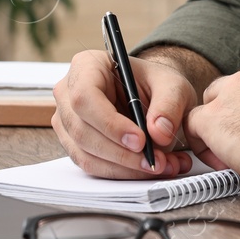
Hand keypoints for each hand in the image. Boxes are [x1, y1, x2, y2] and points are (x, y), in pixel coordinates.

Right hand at [51, 49, 196, 178]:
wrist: (150, 96)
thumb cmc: (153, 84)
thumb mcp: (172, 84)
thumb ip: (169, 104)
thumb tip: (159, 133)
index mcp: (86, 66)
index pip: (86, 96)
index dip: (110, 123)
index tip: (140, 140)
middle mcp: (69, 93)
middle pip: (83, 131)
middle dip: (122, 153)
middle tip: (156, 161)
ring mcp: (68, 121)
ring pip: (86, 154)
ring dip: (125, 168)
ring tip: (161, 166)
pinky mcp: (75, 144)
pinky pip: (92, 166)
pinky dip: (121, 173)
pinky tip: (147, 169)